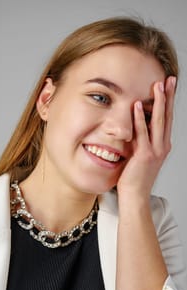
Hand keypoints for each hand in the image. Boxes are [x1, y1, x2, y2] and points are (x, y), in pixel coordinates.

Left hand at [117, 76, 176, 198]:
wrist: (135, 195)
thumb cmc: (135, 177)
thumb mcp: (141, 154)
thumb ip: (141, 140)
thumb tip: (136, 126)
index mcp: (162, 145)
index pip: (166, 119)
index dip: (169, 102)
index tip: (169, 86)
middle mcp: (162, 146)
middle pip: (167, 116)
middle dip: (169, 96)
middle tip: (169, 79)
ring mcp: (155, 150)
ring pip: (158, 122)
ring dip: (158, 102)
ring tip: (158, 85)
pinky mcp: (144, 155)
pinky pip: (142, 133)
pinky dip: (139, 119)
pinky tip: (136, 105)